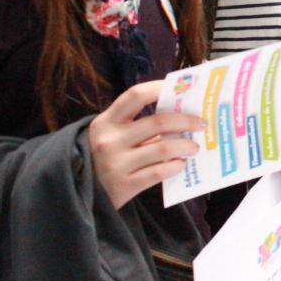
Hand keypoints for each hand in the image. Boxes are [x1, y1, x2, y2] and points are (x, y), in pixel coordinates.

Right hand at [88, 81, 204, 209]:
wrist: (78, 193)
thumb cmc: (105, 157)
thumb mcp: (112, 135)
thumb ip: (139, 124)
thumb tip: (181, 114)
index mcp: (106, 121)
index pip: (135, 95)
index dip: (160, 88)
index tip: (183, 89)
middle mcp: (110, 139)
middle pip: (158, 122)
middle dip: (186, 120)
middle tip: (201, 123)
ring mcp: (116, 163)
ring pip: (163, 148)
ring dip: (185, 146)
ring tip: (194, 147)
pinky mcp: (124, 185)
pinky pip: (159, 172)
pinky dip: (175, 166)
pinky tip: (181, 164)